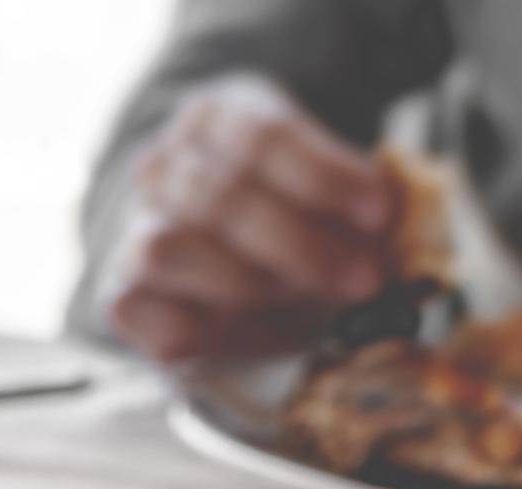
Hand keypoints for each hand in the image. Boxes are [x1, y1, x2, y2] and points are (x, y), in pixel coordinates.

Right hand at [100, 74, 392, 363]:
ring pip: (169, 248)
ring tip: (310, 307)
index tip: (381, 215)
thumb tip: (399, 248)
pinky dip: (205, 331)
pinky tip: (256, 336)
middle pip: (222, 198)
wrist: (208, 247)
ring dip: (251, 285)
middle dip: (301, 246)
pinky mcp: (122, 297)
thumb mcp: (316, 190)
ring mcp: (133, 229)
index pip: (263, 138)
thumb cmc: (280, 216)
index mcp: (213, 118)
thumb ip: (352, 215)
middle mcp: (162, 166)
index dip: (326, 177)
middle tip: (363, 280)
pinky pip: (148, 314)